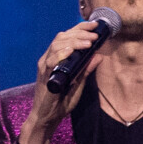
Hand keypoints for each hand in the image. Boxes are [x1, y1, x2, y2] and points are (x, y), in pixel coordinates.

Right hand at [25, 21, 107, 143]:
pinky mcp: (43, 76)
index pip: (67, 37)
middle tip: (94, 35)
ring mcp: (45, 66)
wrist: (48, 118)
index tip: (94, 25)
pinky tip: (71, 51)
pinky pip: (50, 61)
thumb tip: (99, 56)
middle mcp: (49, 59)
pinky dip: (61, 54)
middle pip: (62, 37)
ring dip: (74, 41)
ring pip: (56, 45)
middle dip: (80, 33)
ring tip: (88, 43)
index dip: (80, 28)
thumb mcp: (78, 84)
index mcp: (57, 58)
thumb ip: (86, 70)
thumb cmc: (60, 102)